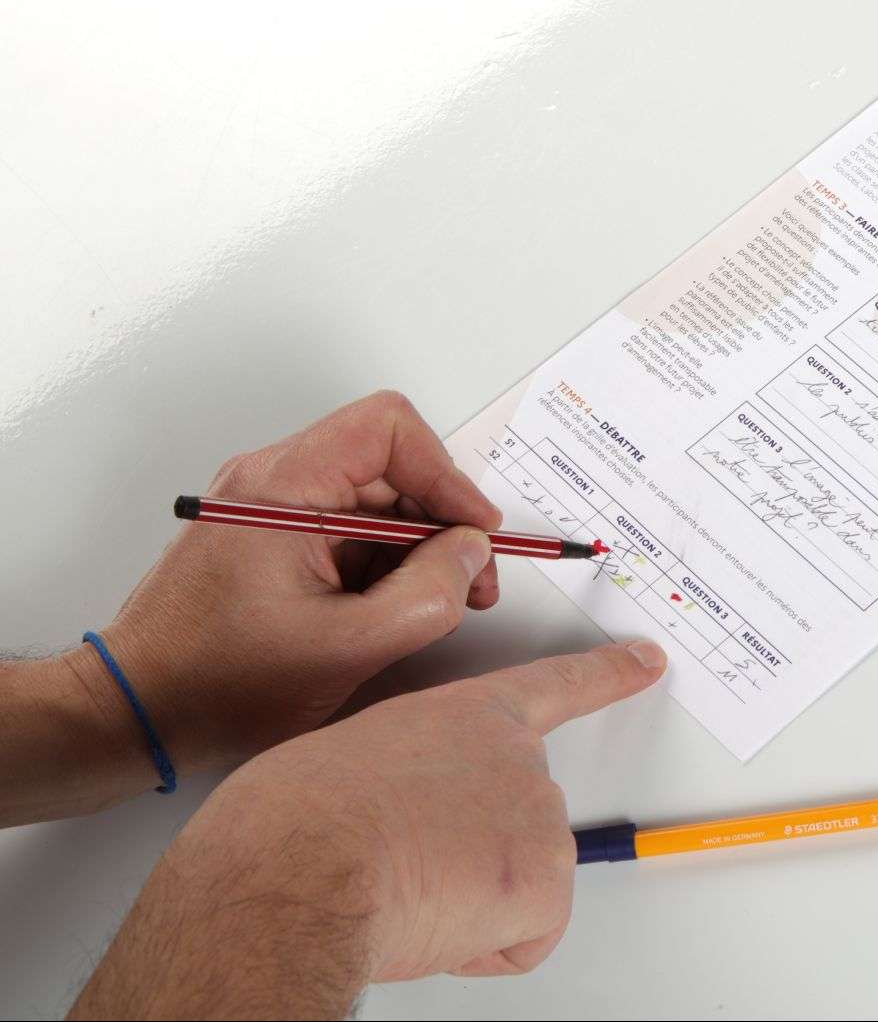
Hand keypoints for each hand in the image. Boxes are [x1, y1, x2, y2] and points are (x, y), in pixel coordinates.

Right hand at [71, 640, 667, 1017]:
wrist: (299, 864)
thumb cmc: (296, 819)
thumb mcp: (358, 758)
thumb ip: (415, 769)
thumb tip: (406, 815)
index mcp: (467, 715)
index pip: (554, 685)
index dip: (608, 673)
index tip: (648, 658)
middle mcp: (519, 756)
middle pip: (520, 822)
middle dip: (469, 856)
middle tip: (402, 860)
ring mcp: (541, 815)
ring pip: (517, 886)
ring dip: (467, 902)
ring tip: (403, 884)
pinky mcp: (546, 882)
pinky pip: (524, 938)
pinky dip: (480, 948)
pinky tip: (433, 919)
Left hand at [100, 389, 504, 771]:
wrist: (135, 714)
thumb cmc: (214, 684)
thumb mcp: (349, 646)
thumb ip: (429, 596)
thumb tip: (471, 555)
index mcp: (281, 489)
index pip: (388, 430)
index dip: (446, 474)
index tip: (474, 528)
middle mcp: (271, 484)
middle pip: (388, 468)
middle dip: (441, 521)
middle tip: (471, 580)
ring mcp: (268, 512)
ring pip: (372, 502)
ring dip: (416, 549)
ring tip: (435, 605)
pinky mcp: (269, 541)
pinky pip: (346, 531)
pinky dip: (383, 565)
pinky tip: (393, 613)